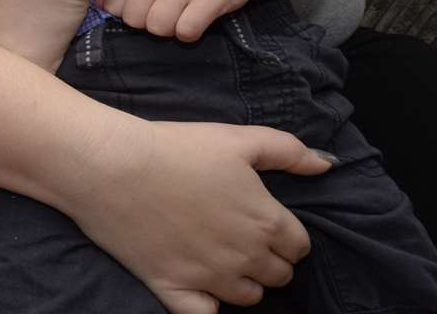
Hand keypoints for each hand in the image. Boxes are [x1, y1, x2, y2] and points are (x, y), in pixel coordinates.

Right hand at [63, 116, 331, 313]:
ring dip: (243, 283)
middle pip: (278, 275)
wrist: (110, 165)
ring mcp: (210, 277)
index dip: (285, 236)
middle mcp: (246, 256)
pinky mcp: (175, 290)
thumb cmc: (174, 146)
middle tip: (241, 239)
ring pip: (248, 298)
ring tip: (220, 260)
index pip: (299, 246)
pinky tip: (201, 292)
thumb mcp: (237, 138)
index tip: (265, 223)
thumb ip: (289, 150)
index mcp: (266, 220)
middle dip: (267, 260)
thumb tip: (327, 164)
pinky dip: (209, 307)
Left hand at [100, 0, 259, 40]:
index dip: (129, 12)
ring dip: (173, 27)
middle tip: (173, 7)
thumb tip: (100, 4)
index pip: (111, 5)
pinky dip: (193, 31)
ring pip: (158, 30)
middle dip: (151, 21)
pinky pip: (186, 33)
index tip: (148, 4)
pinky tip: (201, 15)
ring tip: (187, 9)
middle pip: (134, 22)